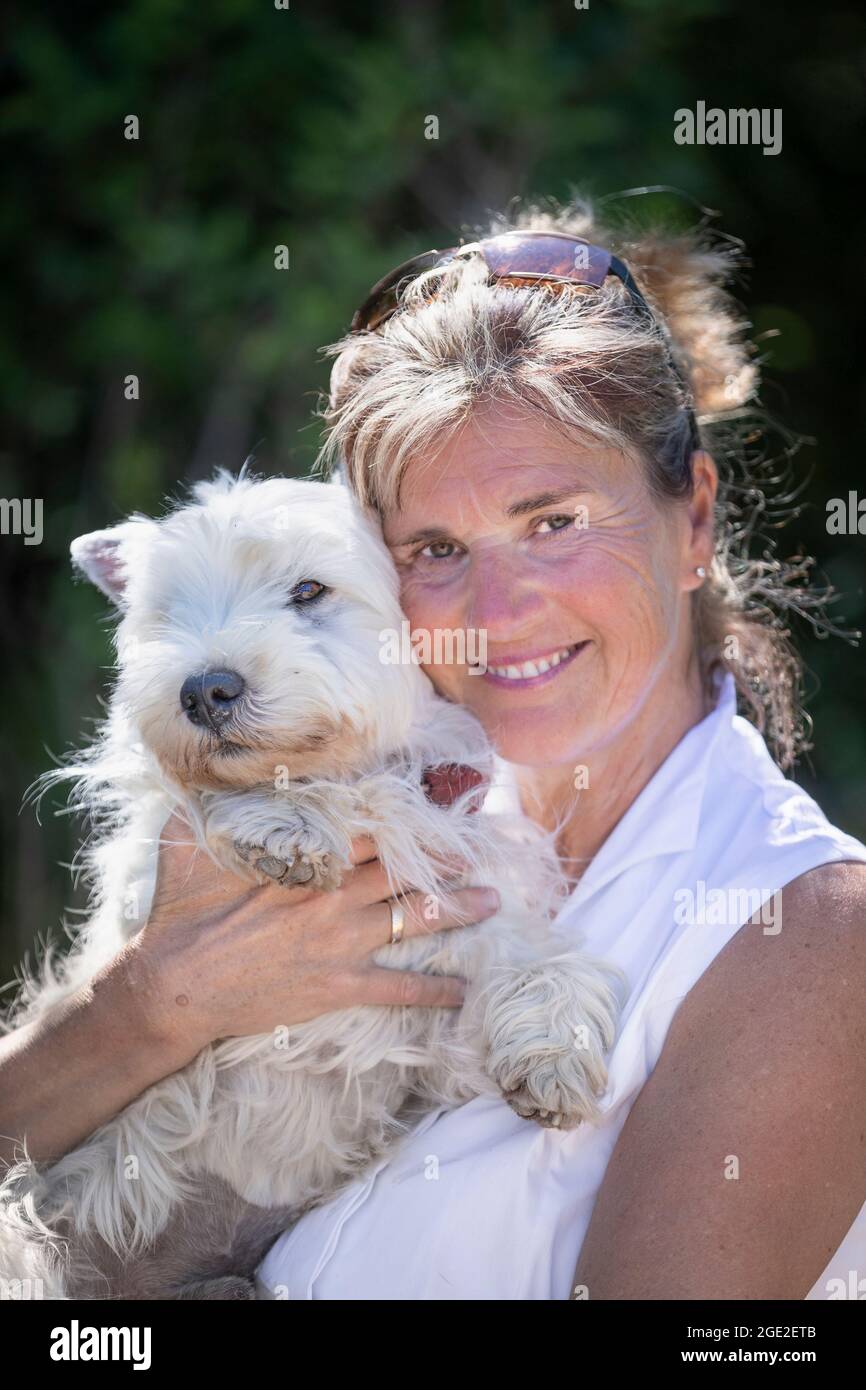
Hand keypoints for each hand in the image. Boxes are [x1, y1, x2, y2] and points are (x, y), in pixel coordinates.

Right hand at [126, 814, 500, 1053]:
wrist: (175, 984)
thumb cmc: (181, 910)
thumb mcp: (191, 840)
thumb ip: (213, 804)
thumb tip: (210, 768)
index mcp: (307, 857)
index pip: (371, 828)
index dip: (409, 817)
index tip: (440, 807)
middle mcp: (335, 895)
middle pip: (405, 869)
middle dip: (446, 859)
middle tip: (480, 849)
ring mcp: (343, 942)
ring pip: (415, 919)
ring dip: (458, 910)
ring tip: (492, 902)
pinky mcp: (340, 985)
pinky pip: (398, 988)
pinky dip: (434, 990)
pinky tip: (465, 992)